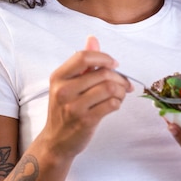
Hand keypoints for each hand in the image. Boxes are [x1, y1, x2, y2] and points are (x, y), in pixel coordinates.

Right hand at [40, 36, 132, 159]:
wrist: (56, 141)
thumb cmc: (64, 109)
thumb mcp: (68, 83)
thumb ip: (82, 62)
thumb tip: (92, 38)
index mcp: (58, 77)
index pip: (83, 56)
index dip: (104, 57)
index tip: (114, 64)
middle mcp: (63, 90)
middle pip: (102, 73)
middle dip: (119, 77)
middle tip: (124, 83)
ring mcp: (73, 107)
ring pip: (110, 88)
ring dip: (121, 91)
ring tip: (120, 94)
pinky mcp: (86, 121)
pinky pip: (112, 104)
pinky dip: (118, 102)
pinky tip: (115, 104)